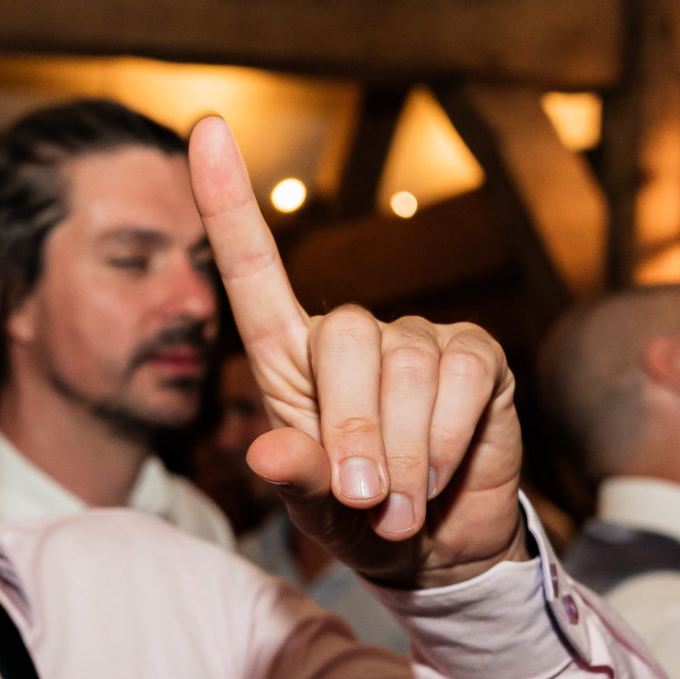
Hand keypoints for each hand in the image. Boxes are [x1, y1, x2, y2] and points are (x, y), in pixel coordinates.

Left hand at [189, 116, 527, 587]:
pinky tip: (437, 478)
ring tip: (398, 506)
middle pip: (343, 338)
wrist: (437, 550)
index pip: (252, 268)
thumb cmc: (359, 520)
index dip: (227, 202)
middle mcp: (353, 336)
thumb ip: (295, 478)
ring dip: (403, 456)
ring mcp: (418, 339)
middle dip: (354, 431)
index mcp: (291, 359)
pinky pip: (461, 380)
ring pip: (405, 371)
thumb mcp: (315, 510)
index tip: (203, 129)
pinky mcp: (476, 356)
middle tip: (365, 501)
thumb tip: (265, 452)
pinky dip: (444, 442)